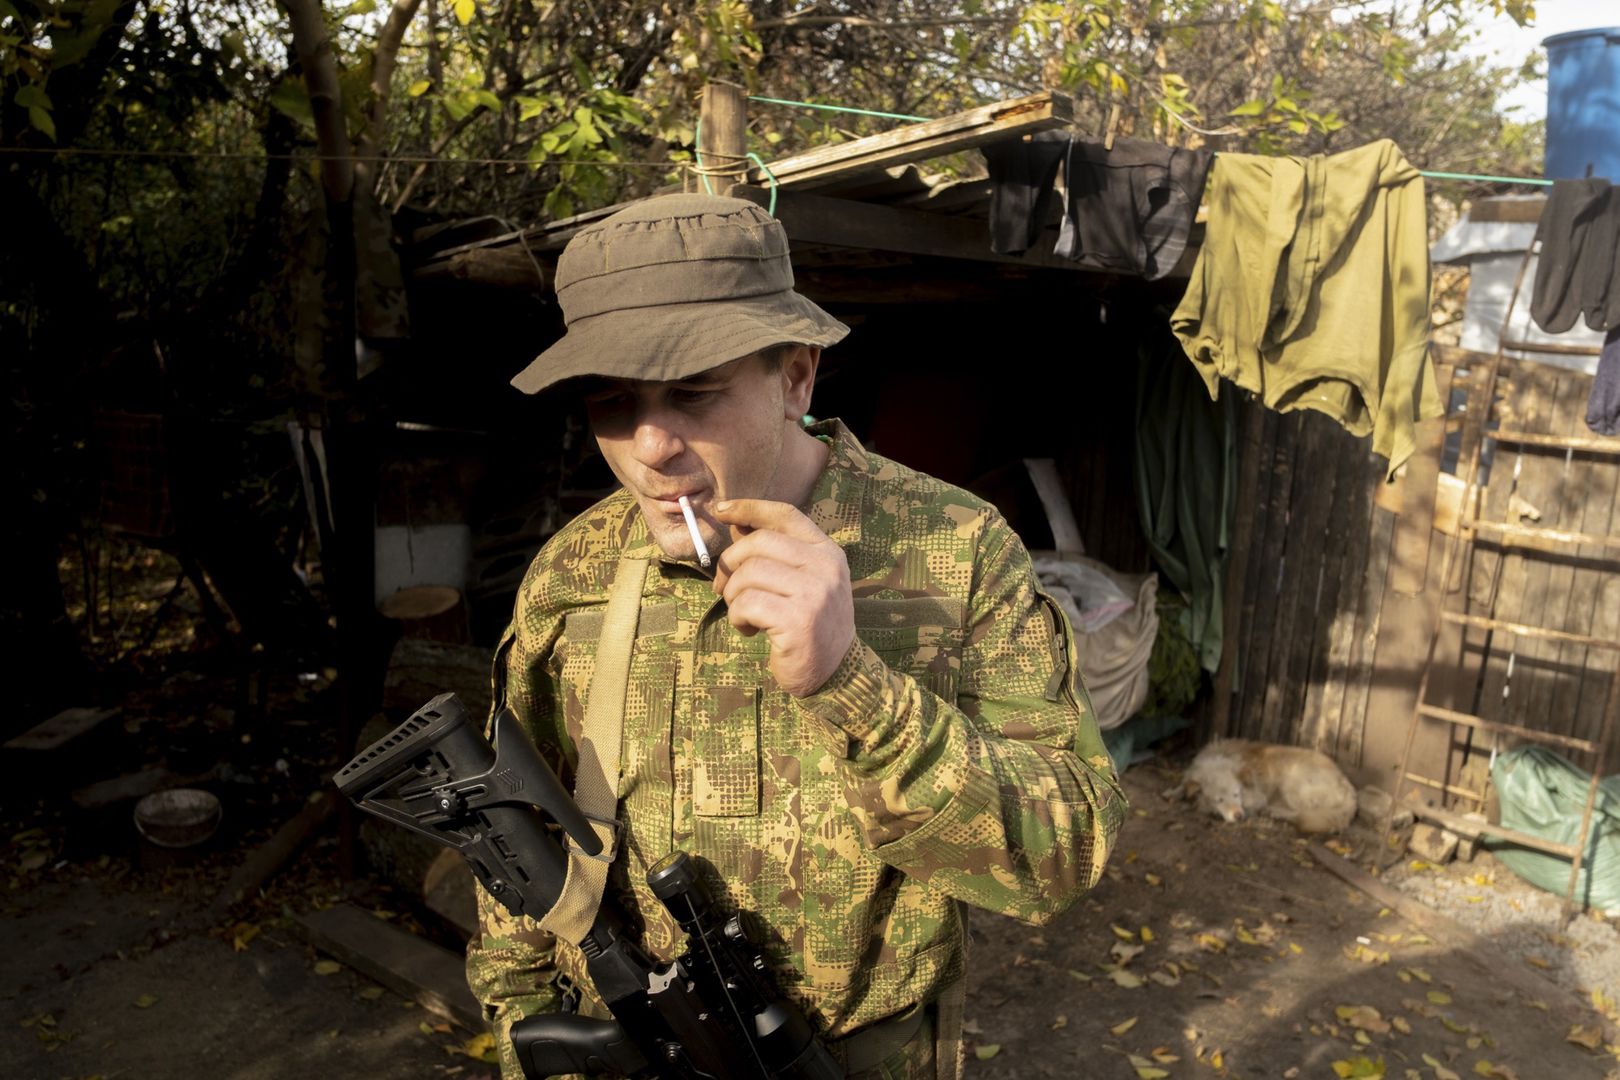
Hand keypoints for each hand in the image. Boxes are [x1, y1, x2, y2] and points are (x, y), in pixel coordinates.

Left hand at [710, 499, 855, 697]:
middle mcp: (825, 567)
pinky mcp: (799, 620)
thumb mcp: (801, 582)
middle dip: (730, 564)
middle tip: (724, 589)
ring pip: (748, 574)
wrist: (836, 672)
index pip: (785, 515)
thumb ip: (775, 555)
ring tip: (743, 614)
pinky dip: (737, 617)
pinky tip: (749, 630)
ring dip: (733, 596)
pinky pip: (747, 604)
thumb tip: (735, 524)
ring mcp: (814, 593)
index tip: (722, 510)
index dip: (750, 508)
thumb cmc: (810, 625)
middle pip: (758, 543)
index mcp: (827, 552)